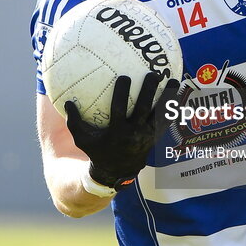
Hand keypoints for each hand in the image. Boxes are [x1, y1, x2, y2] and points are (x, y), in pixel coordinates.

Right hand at [65, 72, 179, 190]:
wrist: (117, 171)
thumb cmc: (98, 151)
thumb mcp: (82, 139)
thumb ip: (74, 122)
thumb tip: (67, 102)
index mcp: (117, 132)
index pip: (119, 109)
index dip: (121, 93)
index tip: (124, 77)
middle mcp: (134, 133)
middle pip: (143, 109)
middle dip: (148, 91)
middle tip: (152, 74)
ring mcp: (147, 135)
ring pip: (160, 114)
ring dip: (167, 98)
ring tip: (173, 80)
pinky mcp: (155, 137)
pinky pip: (167, 121)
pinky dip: (173, 108)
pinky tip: (178, 94)